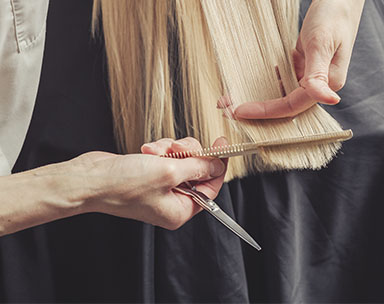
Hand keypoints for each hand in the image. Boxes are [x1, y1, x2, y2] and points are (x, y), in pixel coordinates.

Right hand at [76, 137, 227, 229]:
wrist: (88, 179)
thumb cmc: (123, 184)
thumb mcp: (169, 172)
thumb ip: (198, 167)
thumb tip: (217, 164)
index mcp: (180, 211)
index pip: (211, 188)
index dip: (218, 165)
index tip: (222, 144)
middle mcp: (171, 201)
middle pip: (197, 171)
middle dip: (188, 154)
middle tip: (178, 148)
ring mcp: (159, 187)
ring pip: (181, 160)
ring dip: (171, 150)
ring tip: (154, 151)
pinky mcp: (149, 174)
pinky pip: (166, 156)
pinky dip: (159, 149)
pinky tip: (146, 150)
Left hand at [231, 0, 364, 118]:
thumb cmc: (333, 16)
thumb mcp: (321, 44)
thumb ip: (319, 75)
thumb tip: (330, 99)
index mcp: (327, 84)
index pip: (292, 107)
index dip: (265, 111)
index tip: (239, 111)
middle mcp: (319, 84)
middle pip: (284, 104)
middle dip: (257, 109)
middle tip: (227, 109)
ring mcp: (311, 75)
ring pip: (280, 93)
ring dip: (257, 96)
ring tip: (230, 98)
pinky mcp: (303, 65)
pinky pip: (281, 79)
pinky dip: (264, 81)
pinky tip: (245, 83)